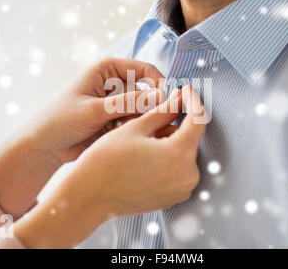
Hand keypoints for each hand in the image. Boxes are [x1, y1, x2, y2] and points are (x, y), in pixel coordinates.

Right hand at [14, 86, 207, 247]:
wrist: (89, 197)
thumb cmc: (106, 161)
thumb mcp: (135, 128)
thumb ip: (163, 111)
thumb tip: (179, 98)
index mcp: (180, 155)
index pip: (198, 120)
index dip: (192, 100)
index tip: (185, 89)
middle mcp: (188, 176)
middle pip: (190, 138)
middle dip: (176, 122)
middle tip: (156, 111)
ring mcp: (181, 189)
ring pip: (182, 153)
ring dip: (170, 139)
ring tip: (144, 136)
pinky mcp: (172, 197)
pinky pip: (176, 170)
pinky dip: (166, 157)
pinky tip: (145, 153)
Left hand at [21, 57, 165, 162]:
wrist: (44, 148)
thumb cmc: (60, 120)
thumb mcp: (94, 110)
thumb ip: (128, 103)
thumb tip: (161, 97)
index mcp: (107, 69)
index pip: (144, 70)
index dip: (159, 84)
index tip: (168, 101)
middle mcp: (115, 83)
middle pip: (147, 92)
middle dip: (149, 108)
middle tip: (146, 125)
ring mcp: (117, 104)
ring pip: (144, 110)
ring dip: (141, 122)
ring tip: (129, 134)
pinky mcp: (118, 121)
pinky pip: (137, 124)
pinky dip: (136, 131)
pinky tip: (127, 139)